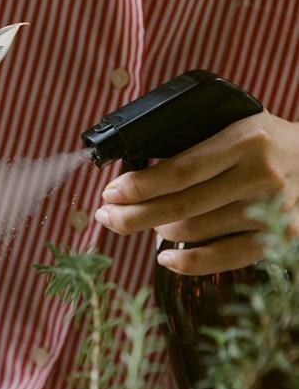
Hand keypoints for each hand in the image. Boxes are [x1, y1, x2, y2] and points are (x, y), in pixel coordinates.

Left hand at [94, 112, 298, 274]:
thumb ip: (194, 144)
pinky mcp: (281, 237)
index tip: (111, 193)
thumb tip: (134, 174)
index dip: (138, 187)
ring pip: (196, 231)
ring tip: (144, 222)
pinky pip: (225, 258)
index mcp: (244, 140)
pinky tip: (165, 258)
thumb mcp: (234, 125)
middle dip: (133, 215)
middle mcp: (260, 176)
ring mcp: (271, 210)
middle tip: (107, 215)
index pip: (179, 171)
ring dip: (158, 231)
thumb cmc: (265, 142)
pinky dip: (189, 263)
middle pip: (180, 206)